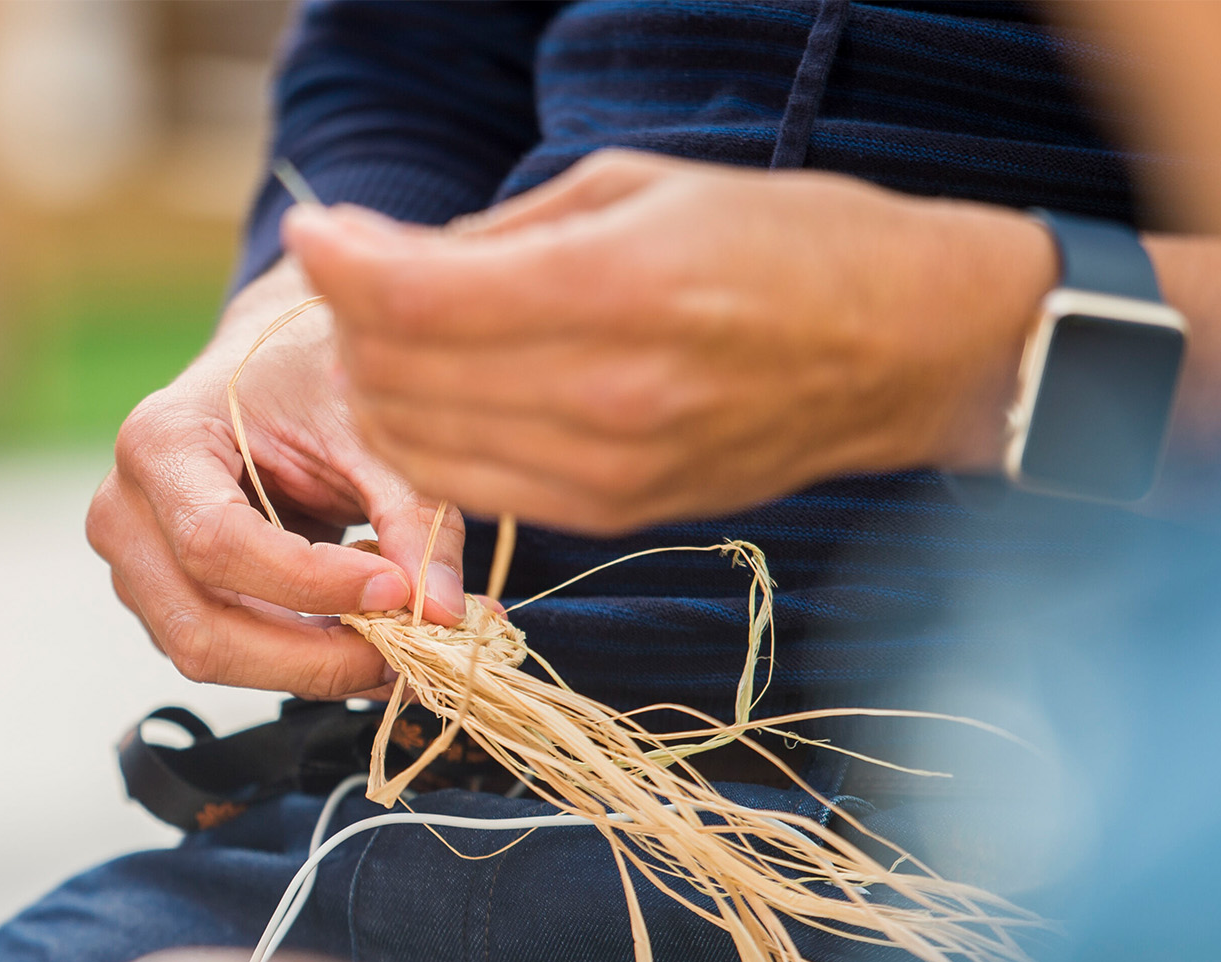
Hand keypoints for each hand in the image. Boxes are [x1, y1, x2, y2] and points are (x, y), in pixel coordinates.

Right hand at [88, 259, 466, 697]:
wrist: (271, 369)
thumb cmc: (310, 379)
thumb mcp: (368, 430)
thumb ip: (411, 517)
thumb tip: (444, 614)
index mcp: (161, 442)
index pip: (217, 544)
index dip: (310, 585)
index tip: (397, 590)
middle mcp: (125, 511)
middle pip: (203, 628)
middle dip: (314, 656)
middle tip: (407, 651)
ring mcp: (135, 566)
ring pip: (211, 656)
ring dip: (311, 667)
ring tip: (395, 646)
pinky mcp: (165, 600)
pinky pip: (228, 654)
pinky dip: (301, 660)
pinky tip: (360, 637)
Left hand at [284, 150, 1057, 534]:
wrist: (904, 348)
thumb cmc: (783, 243)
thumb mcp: (641, 189)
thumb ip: (500, 234)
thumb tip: (382, 256)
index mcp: (618, 289)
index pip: (418, 298)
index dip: (342, 263)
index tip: (316, 231)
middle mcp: (606, 393)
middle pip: (401, 376)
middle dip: (352, 321)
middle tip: (358, 275)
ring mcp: (607, 470)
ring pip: (419, 445)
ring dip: (378, 387)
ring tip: (395, 334)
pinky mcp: (611, 513)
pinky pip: (470, 487)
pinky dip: (429, 440)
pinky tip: (440, 393)